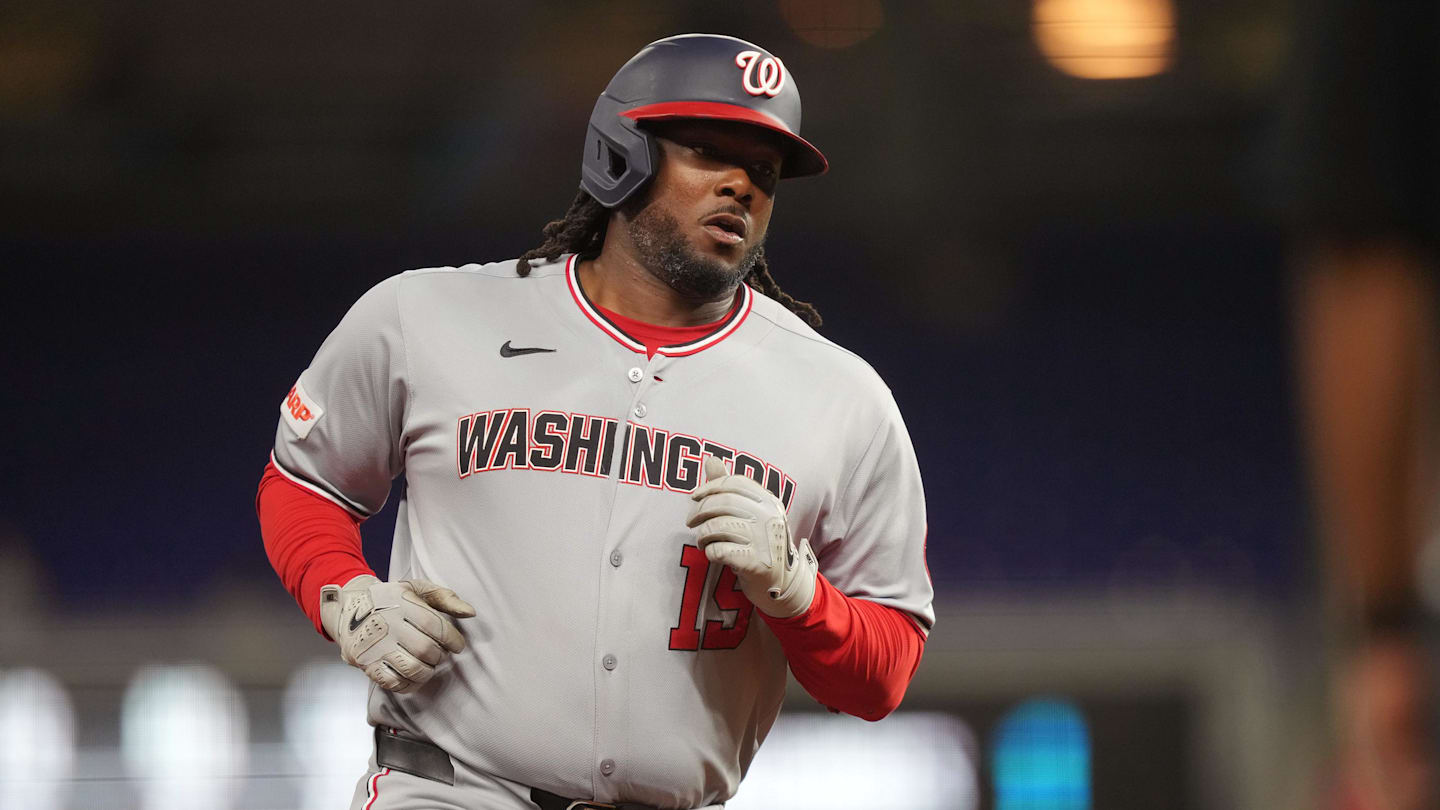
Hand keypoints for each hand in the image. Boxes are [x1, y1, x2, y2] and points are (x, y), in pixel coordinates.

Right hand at [319, 575, 474, 692]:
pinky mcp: (366, 664)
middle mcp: (387, 624)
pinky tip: (413, 676)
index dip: (453, 639)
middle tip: (439, 654)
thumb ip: (445, 597)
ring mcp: (375, 646)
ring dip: (427, 672)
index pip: (435, 626)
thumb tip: (470, 613)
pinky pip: (393, 683)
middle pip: (425, 650)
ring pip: (411, 669)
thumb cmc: (392, 599)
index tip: (458, 645)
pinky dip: (409, 684)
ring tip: (428, 665)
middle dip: (439, 656)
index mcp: (401, 603)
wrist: (349, 609)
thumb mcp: (416, 588)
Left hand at [686, 457, 817, 617]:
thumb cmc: (761, 542)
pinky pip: (719, 551)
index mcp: (769, 502)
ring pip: (717, 527)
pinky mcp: (755, 563)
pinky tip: (713, 554)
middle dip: (699, 511)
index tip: (694, 496)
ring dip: (703, 534)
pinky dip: (710, 552)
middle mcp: (769, 517)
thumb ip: (730, 488)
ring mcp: (764, 540)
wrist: (783, 582)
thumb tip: (710, 459)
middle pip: (723, 504)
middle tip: (690, 521)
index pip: (735, 483)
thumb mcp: (752, 513)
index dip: (710, 487)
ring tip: (703, 540)